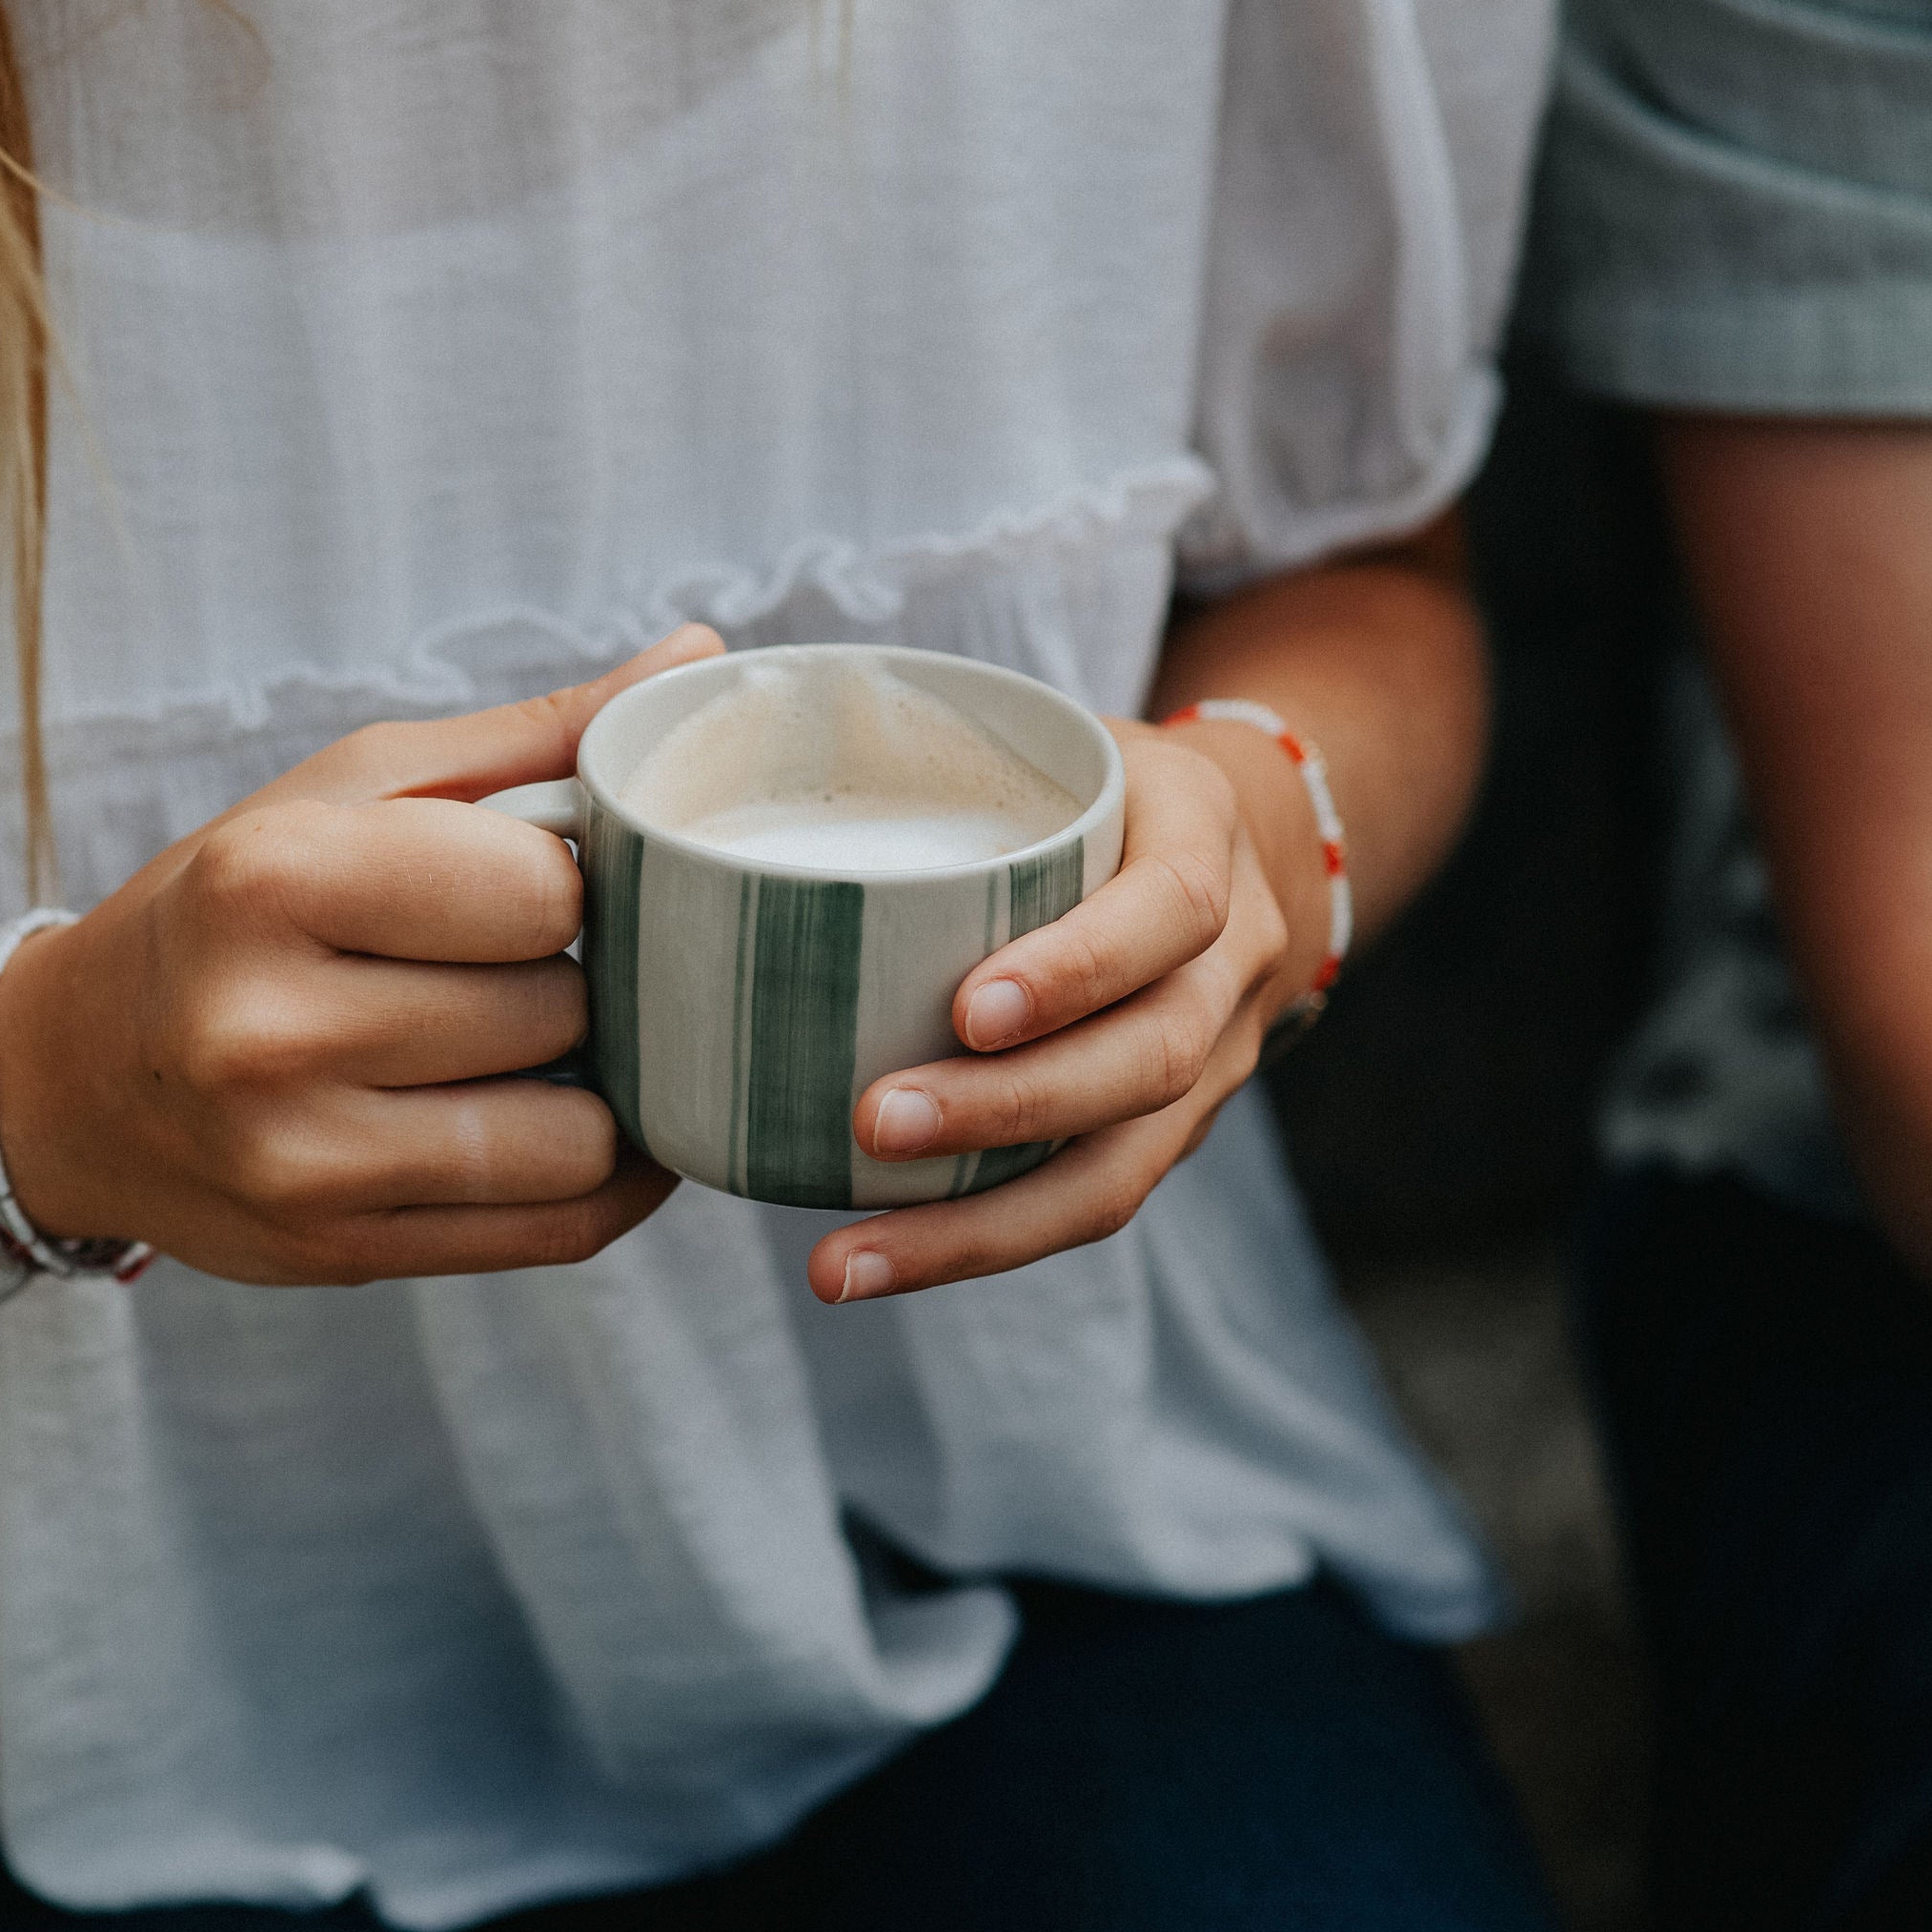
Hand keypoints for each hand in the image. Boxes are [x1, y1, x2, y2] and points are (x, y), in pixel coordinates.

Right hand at [0, 628, 724, 1283]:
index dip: (569, 881)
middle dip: (576, 980)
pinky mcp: (340, 1256)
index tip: (534, 878)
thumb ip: (534, 734)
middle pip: (564, 1011)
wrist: (70, 1080)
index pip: (544, 890)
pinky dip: (607, 1173)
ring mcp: (301, 1164)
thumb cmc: (232, 906)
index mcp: (267, 882)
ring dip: (596, 1083)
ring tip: (546, 1042)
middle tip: (529, 964)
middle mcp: (266, 1032)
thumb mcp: (353, 789)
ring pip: (581, 1135)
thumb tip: (701, 653)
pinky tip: (579, 1116)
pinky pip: (562, 1229)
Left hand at [806, 717, 1315, 1304]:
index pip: (1170, 912)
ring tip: (846, 1256)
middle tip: (871, 1124)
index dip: (1080, 967)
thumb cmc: (1085, 781)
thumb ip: (932, 729)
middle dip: (1008, 1109)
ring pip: (1119, 1169)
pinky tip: (871, 1261)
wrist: (1229, 848)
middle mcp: (1230, 964)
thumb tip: (702, 670)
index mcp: (1201, 838)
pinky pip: (1085, 1204)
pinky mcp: (1163, 1133)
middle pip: (1148, 1061)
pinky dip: (977, 1241)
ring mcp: (1211, 1063)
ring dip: (979, 1223)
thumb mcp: (1054, 730)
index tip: (966, 1006)